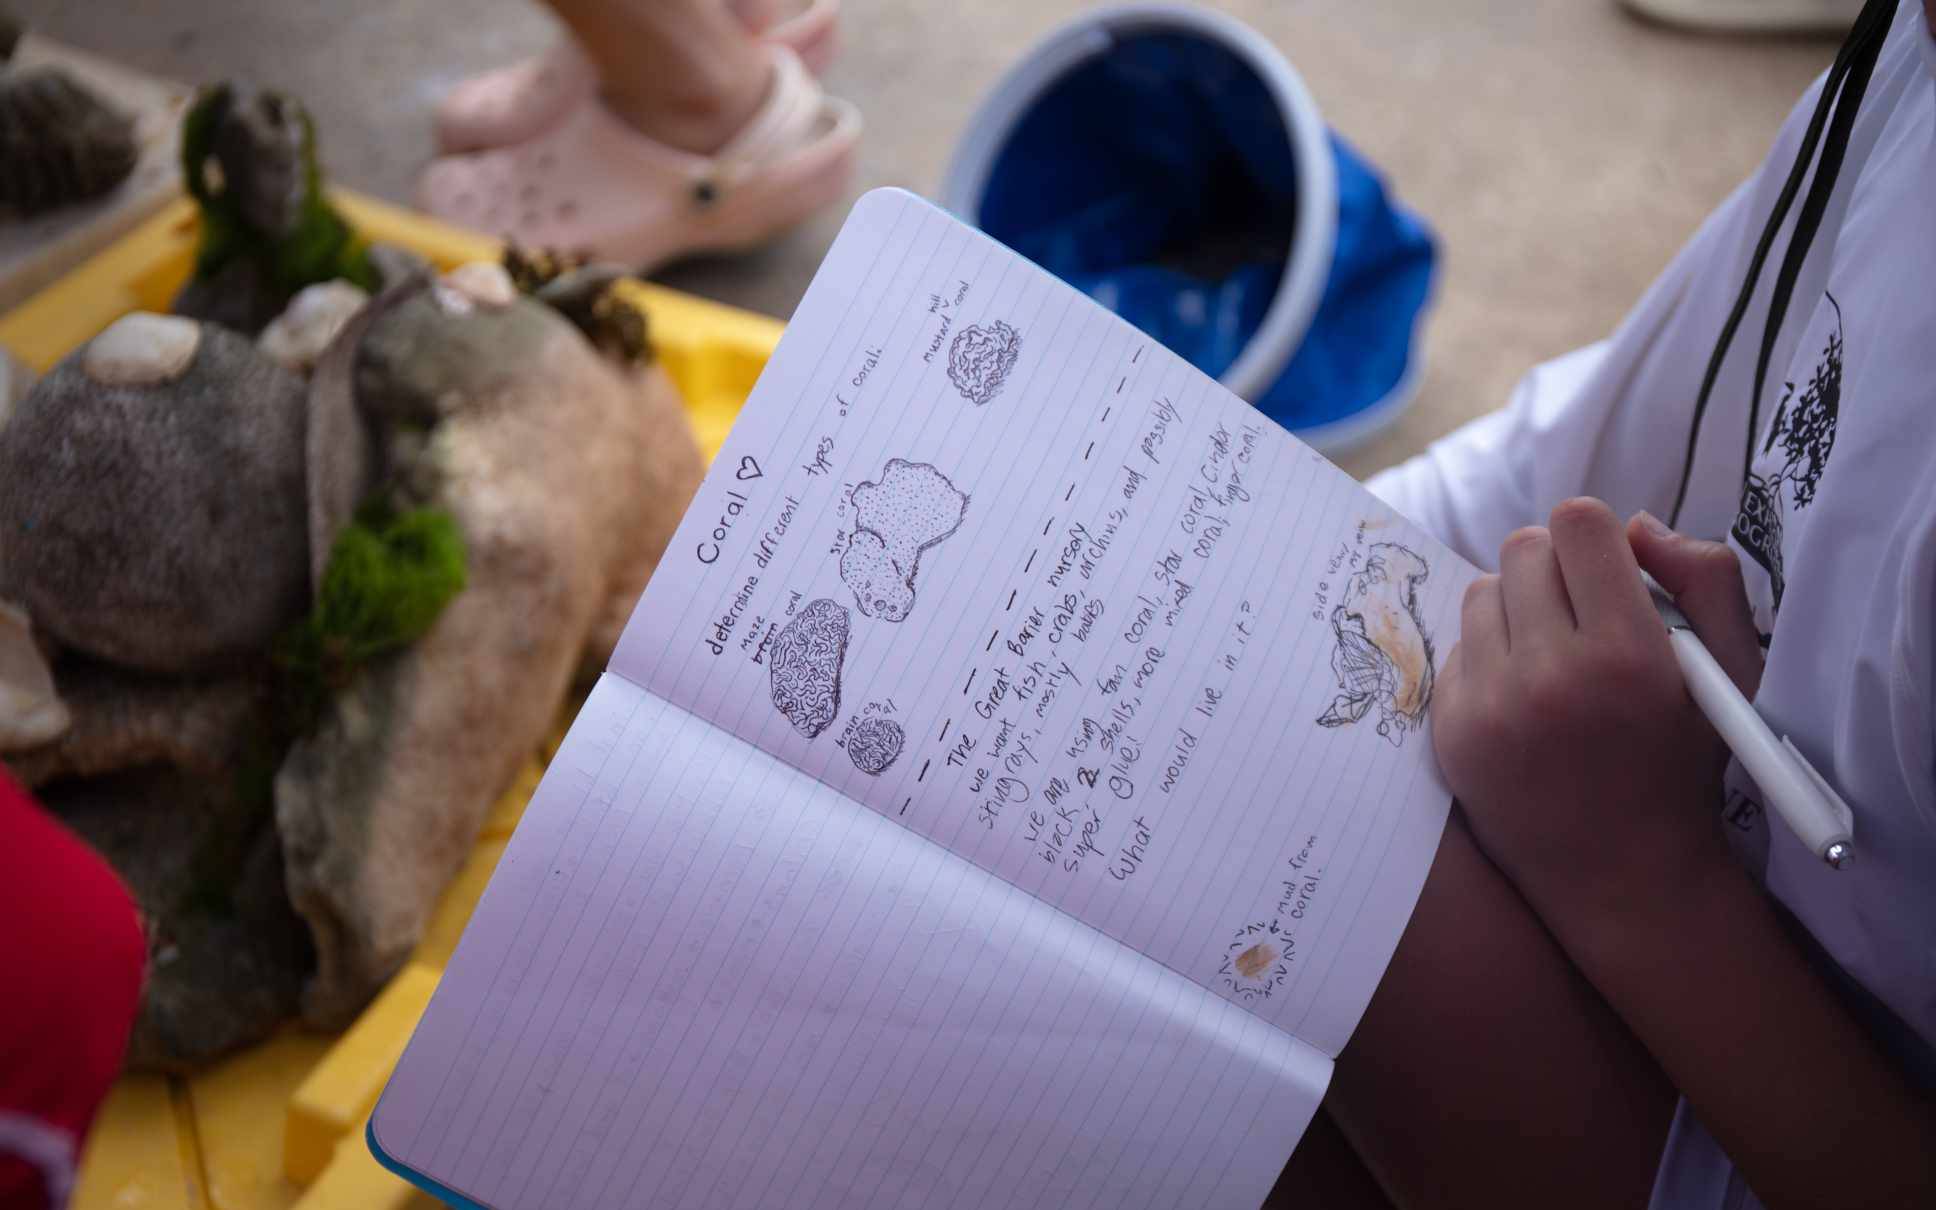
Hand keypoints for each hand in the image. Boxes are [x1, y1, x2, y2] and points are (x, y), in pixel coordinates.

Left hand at [1432, 499, 1763, 928]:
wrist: (1622, 877)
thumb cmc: (1684, 765)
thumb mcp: (1731, 671)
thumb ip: (1703, 577)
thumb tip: (1633, 524)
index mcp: (1627, 654)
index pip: (1578, 524)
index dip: (1596, 538)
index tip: (1608, 570)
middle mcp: (1551, 677)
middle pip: (1524, 548)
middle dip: (1557, 568)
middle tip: (1582, 613)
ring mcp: (1491, 707)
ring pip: (1483, 591)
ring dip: (1518, 607)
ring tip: (1554, 655)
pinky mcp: (1451, 731)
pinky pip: (1458, 647)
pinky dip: (1490, 657)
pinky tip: (1526, 698)